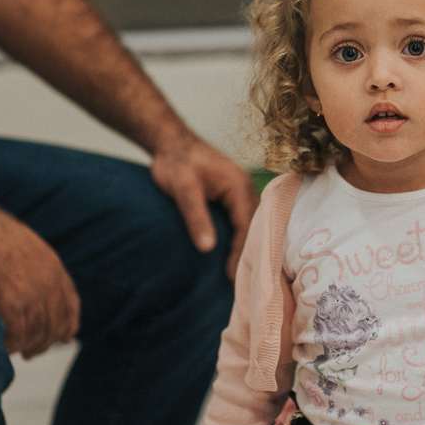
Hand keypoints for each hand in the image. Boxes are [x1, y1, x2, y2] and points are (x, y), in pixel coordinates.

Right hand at [0, 199, 80, 358]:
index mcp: (52, 266)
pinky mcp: (12, 305)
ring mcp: (32, 294)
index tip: (65, 337)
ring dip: (26, 346)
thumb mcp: (21, 244)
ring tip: (14, 350)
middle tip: (33, 352)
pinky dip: (8, 346)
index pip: (70, 302)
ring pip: (36, 334)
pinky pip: (16, 337)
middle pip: (55, 324)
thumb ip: (32, 266)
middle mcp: (48, 282)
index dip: (69, 323)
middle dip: (45, 341)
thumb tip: (28, 284)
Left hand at [149, 128, 259, 280]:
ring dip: (246, 247)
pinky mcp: (231, 196)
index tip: (233, 277)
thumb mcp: (183, 190)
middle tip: (242, 283)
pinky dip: (240, 237)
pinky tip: (233, 254)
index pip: (246, 226)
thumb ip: (196, 217)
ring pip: (250, 224)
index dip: (241, 252)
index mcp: (238, 186)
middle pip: (255, 227)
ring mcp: (240, 192)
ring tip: (240, 274)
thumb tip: (208, 248)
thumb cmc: (176, 162)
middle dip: (250, 253)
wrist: (169, 141)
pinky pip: (242, 220)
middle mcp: (245, 189)